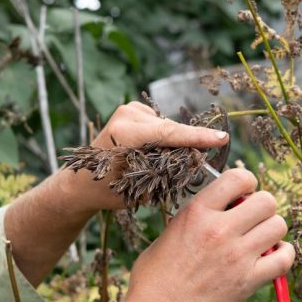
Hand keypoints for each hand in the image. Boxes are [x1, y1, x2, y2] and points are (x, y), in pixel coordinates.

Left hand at [58, 101, 229, 212]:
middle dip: (188, 145)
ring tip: (159, 163)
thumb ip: (168, 171)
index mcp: (125, 134)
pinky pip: (160, 125)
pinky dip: (163, 138)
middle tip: (197, 163)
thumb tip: (195, 160)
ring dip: (173, 143)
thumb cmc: (107, 191)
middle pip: (172, 130)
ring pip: (167, 127)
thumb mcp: (140, 188)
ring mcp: (128, 110)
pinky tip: (150, 152)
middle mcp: (126, 116)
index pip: (171, 134)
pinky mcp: (131, 110)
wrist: (79, 183)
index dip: (199, 138)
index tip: (222, 139)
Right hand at [93, 169, 295, 301]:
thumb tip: (225, 203)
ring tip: (261, 238)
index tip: (244, 193)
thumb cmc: (156, 274)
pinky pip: (284, 258)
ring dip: (273, 230)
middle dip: (263, 207)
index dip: (247, 182)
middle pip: (267, 200)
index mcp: (197, 212)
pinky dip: (284, 254)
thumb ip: (199, 214)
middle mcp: (219, 229)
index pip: (238, 178)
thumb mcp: (172, 230)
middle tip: (253, 218)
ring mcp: (236, 255)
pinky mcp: (248, 280)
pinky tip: (272, 256)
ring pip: (278, 225)